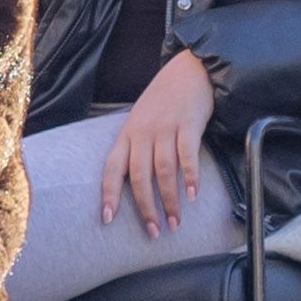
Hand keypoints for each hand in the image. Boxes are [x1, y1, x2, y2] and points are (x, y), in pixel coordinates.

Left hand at [104, 49, 216, 231]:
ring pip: (163, 171)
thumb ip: (137, 147)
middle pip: (139, 176)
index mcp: (127, 134)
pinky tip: (192, 195)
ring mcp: (165, 128)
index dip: (109, 194)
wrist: (190, 69)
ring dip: (170, 200)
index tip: (108, 219)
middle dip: (145, 207)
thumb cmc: (165, 100)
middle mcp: (142, 133)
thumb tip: (136, 183)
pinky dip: (190, 177)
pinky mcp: (188, 124)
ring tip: (175, 222)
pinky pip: (187, 155)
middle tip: (154, 231)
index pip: (112, 168)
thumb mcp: (142, 121)